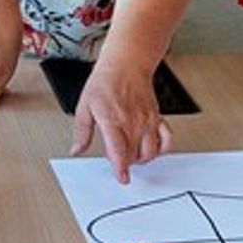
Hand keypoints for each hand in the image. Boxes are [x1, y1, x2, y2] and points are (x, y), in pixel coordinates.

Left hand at [70, 60, 171, 183]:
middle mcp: (133, 122)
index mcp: (113, 120)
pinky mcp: (157, 117)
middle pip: (134, 155)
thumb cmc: (105, 82)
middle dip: (125, 163)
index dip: (121, 167)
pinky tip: (152, 149)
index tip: (122, 177)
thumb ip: (81, 132)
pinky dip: (162, 149)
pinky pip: (166, 139)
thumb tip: (76, 150)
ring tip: (132, 155)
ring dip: (141, 159)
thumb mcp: (84, 106)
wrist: (126, 64)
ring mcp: (147, 121)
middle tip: (117, 158)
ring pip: (150, 151)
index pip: (119, 150)